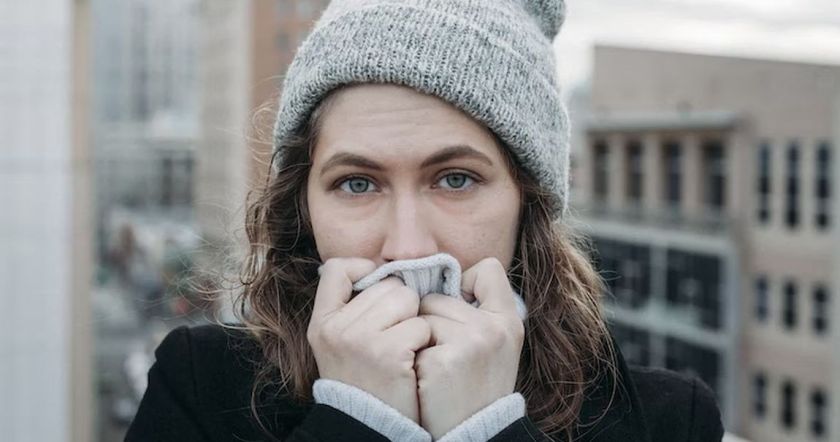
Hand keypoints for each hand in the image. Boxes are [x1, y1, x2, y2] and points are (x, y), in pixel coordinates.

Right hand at [307, 257, 431, 422]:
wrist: (370, 427)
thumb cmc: (364, 380)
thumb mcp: (339, 344)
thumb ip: (352, 309)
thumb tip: (379, 271)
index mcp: (322, 323)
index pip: (338, 269)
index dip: (364, 270)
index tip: (378, 289)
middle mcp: (337, 328)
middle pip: (387, 284)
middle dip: (401, 305)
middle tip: (395, 335)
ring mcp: (361, 340)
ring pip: (407, 299)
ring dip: (415, 321)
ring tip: (404, 347)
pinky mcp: (389, 353)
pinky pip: (421, 325)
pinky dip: (424, 341)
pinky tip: (412, 361)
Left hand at [415, 258, 524, 438]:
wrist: (473, 434)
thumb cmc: (476, 386)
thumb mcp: (495, 344)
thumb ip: (479, 309)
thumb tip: (441, 275)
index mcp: (509, 319)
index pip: (487, 269)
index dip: (466, 284)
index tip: (460, 311)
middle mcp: (493, 327)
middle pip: (438, 295)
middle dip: (431, 320)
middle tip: (444, 354)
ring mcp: (469, 342)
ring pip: (420, 316)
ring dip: (417, 339)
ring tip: (434, 368)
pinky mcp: (443, 361)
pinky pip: (410, 338)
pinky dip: (411, 358)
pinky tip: (426, 380)